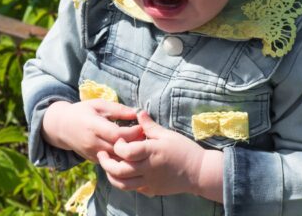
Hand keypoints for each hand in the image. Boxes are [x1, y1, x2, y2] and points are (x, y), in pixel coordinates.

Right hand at [42, 99, 142, 161]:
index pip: (117, 134)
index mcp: (93, 126)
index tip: (142, 127)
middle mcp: (92, 142)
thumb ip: (117, 109)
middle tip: (145, 137)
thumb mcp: (98, 105)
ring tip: (139, 145)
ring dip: (130, 154)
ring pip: (117, 159)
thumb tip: (136, 113)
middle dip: (135, 144)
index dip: (132, 132)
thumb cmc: (82, 112)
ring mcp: (93, 153)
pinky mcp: (94, 160)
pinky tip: (130, 151)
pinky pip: (112, 163)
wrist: (62, 127)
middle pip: (119, 149)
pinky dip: (122, 159)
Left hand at [97, 111, 223, 201]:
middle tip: (102, 154)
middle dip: (106, 162)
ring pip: (123, 184)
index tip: (118, 140)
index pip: (126, 152)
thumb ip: (149, 126)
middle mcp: (148, 169)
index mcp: (151, 152)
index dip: (117, 146)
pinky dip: (124, 182)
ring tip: (108, 166)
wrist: (200, 172)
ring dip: (111, 175)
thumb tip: (138, 112)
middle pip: (119, 170)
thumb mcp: (167, 134)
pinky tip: (123, 173)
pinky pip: (133, 189)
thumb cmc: (184, 150)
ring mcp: (149, 182)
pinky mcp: (152, 190)